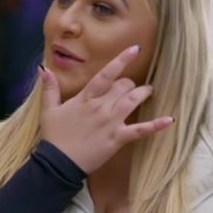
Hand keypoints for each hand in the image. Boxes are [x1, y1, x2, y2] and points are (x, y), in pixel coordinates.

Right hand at [39, 45, 173, 173]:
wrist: (57, 163)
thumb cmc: (54, 137)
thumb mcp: (48, 110)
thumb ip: (49, 88)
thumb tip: (43, 68)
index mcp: (85, 98)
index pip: (106, 74)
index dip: (121, 60)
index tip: (134, 49)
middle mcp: (101, 107)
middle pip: (123, 86)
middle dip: (129, 84)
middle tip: (130, 87)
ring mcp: (111, 122)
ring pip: (133, 101)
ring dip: (143, 94)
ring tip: (149, 91)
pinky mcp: (118, 138)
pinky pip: (140, 130)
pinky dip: (155, 125)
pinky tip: (169, 120)